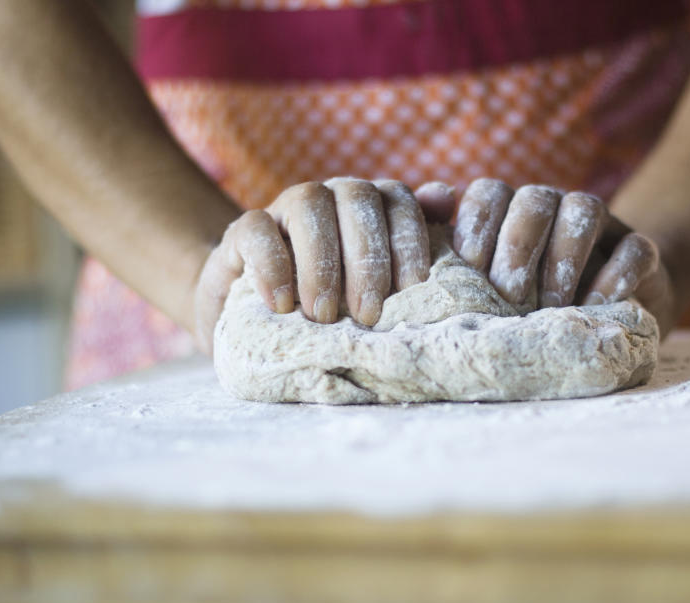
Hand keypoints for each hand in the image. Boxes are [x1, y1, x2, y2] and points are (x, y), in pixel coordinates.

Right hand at [194, 178, 454, 351]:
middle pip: (358, 198)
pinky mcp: (242, 230)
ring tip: (322, 315)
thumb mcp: (377, 289)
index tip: (413, 287)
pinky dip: (271, 265)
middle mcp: (332, 197)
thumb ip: (411, 246)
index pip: (399, 201)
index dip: (409, 239)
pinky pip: (256, 228)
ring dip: (320, 262)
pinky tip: (281, 304)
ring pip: (308, 203)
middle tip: (368, 314)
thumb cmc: (334, 308)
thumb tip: (447, 196)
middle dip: (367, 258)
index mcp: (371, 207)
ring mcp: (285, 209)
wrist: (256, 320)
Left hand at [452, 178, 675, 334]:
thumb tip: (420, 239)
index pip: (488, 194)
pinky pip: (634, 246)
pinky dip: (617, 273)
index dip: (477, 225)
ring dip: (565, 257)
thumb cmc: (525, 304)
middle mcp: (551, 207)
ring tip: (552, 306)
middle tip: (510, 295)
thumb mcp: (486, 288)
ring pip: (583, 208)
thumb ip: (453, 264)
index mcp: (508, 212)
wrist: (605, 312)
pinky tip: (597, 305)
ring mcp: (599, 226)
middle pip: (533, 199)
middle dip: (517, 246)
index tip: (469, 268)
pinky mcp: (640, 248)